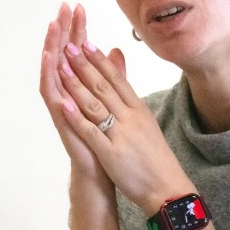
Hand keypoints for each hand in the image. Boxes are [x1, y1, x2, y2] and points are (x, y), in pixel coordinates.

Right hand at [40, 3, 108, 181]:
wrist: (102, 169)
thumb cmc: (105, 136)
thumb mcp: (113, 99)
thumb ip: (112, 74)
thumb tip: (115, 50)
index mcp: (83, 84)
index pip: (78, 50)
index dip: (78, 28)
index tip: (79, 6)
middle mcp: (69, 90)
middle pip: (63, 53)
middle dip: (63, 30)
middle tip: (63, 7)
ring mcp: (62, 102)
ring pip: (54, 68)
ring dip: (52, 45)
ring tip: (53, 24)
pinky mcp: (59, 117)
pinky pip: (50, 92)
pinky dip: (48, 73)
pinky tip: (49, 56)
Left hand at [58, 36, 195, 214]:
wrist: (168, 187)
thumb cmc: (155, 156)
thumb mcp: (147, 122)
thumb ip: (132, 99)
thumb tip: (124, 80)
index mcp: (139, 108)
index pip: (117, 79)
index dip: (100, 60)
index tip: (86, 42)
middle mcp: (130, 117)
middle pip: (104, 86)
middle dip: (84, 64)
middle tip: (69, 45)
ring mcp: (121, 134)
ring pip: (95, 104)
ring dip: (76, 84)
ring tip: (62, 66)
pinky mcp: (112, 153)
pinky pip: (91, 132)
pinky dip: (76, 117)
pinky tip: (64, 104)